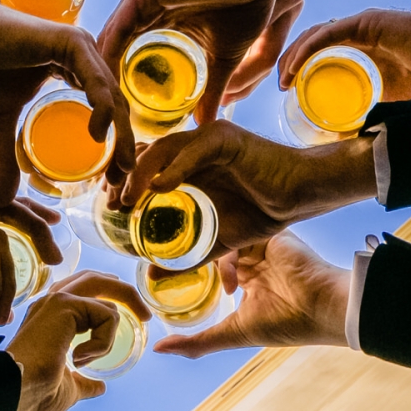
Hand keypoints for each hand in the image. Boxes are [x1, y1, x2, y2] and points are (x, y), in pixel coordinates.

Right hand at [0, 0, 130, 203]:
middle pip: (115, 105)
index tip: (112, 178)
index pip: (105, 108)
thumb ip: (7, 158)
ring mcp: (80, 47)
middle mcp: (83, 56)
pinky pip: (96, 81)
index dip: (114, 144)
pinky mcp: (71, 42)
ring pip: (112, 96)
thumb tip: (4, 199)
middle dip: (123, 145)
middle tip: (121, 181)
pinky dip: (102, 109)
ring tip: (118, 168)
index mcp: (74, 69)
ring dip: (120, 134)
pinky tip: (99, 136)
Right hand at [6, 272, 149, 410]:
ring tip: (97, 353)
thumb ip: (84, 384)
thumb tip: (99, 387)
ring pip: (104, 288)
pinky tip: (79, 359)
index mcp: (48, 319)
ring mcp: (56, 301)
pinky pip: (107, 314)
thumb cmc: (32, 396)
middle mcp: (50, 304)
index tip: (130, 321)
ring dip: (116, 321)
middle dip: (125, 292)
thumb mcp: (68, 389)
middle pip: (96, 279)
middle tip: (146, 316)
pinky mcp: (64, 305)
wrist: (12, 395)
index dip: (108, 301)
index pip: (83, 293)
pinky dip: (103, 340)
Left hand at [98, 0, 299, 123]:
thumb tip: (207, 122)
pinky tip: (104, 86)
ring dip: (101, 75)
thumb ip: (213, 89)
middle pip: (112, 49)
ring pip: (109, 42)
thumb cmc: (248, 2)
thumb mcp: (225, 57)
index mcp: (159, 16)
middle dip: (104, 84)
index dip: (119, 84)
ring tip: (99, 110)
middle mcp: (144, 6)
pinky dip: (108, 58)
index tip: (116, 116)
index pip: (126, 52)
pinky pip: (116, 31)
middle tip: (101, 119)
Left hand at [119, 121, 375, 256]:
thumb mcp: (214, 239)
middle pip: (144, 153)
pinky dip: (173, 168)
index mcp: (186, 165)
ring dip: (140, 174)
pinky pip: (193, 150)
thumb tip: (153, 272)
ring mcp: (207, 139)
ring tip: (127, 200)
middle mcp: (192, 148)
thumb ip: (186, 253)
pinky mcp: (225, 138)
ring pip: (162, 149)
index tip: (109, 209)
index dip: (123, 184)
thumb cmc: (262, 213)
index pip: (143, 166)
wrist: (300, 198)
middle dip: (122, 177)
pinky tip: (159, 188)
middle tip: (109, 204)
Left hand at [154, 233, 350, 357]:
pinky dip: (225, 251)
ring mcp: (262, 246)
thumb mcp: (233, 334)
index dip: (192, 273)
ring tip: (200, 276)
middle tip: (167, 266)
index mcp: (250, 282)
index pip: (214, 271)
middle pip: (214, 251)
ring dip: (207, 255)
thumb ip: (197, 342)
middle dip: (191, 258)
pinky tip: (228, 276)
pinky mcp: (269, 233)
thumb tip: (159, 349)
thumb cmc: (285, 325)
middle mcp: (255, 261)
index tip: (166, 277)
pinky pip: (237, 233)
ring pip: (222, 240)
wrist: (322, 308)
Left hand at [278, 4, 410, 101]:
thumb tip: (352, 144)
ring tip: (282, 79)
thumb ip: (373, 113)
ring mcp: (364, 25)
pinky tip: (293, 68)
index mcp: (367, 49)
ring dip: (293, 56)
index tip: (289, 92)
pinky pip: (328, 35)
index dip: (303, 69)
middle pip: (314, 43)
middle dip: (292, 62)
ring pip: (315, 37)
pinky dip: (307, 50)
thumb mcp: (394, 104)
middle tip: (280, 86)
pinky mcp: (368, 23)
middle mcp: (362, 32)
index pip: (324, 53)